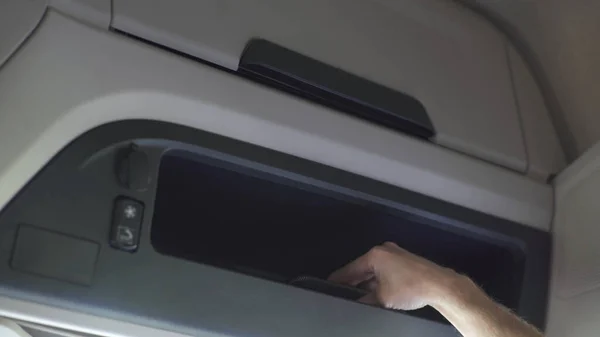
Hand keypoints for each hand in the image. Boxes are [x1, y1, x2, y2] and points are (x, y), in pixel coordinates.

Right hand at [328, 242, 461, 310]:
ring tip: (362, 296)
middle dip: (354, 282)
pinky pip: (385, 270)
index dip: (339, 279)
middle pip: (362, 268)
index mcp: (375, 255)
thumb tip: (358, 303)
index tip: (330, 284)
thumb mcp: (382, 298)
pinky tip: (379, 292)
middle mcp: (384, 251)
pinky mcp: (405, 261)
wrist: (440, 286)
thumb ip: (365, 300)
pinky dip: (380, 280)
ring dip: (368, 282)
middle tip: (344, 292)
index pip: (350, 269)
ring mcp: (396, 254)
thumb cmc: (412, 287)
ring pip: (374, 269)